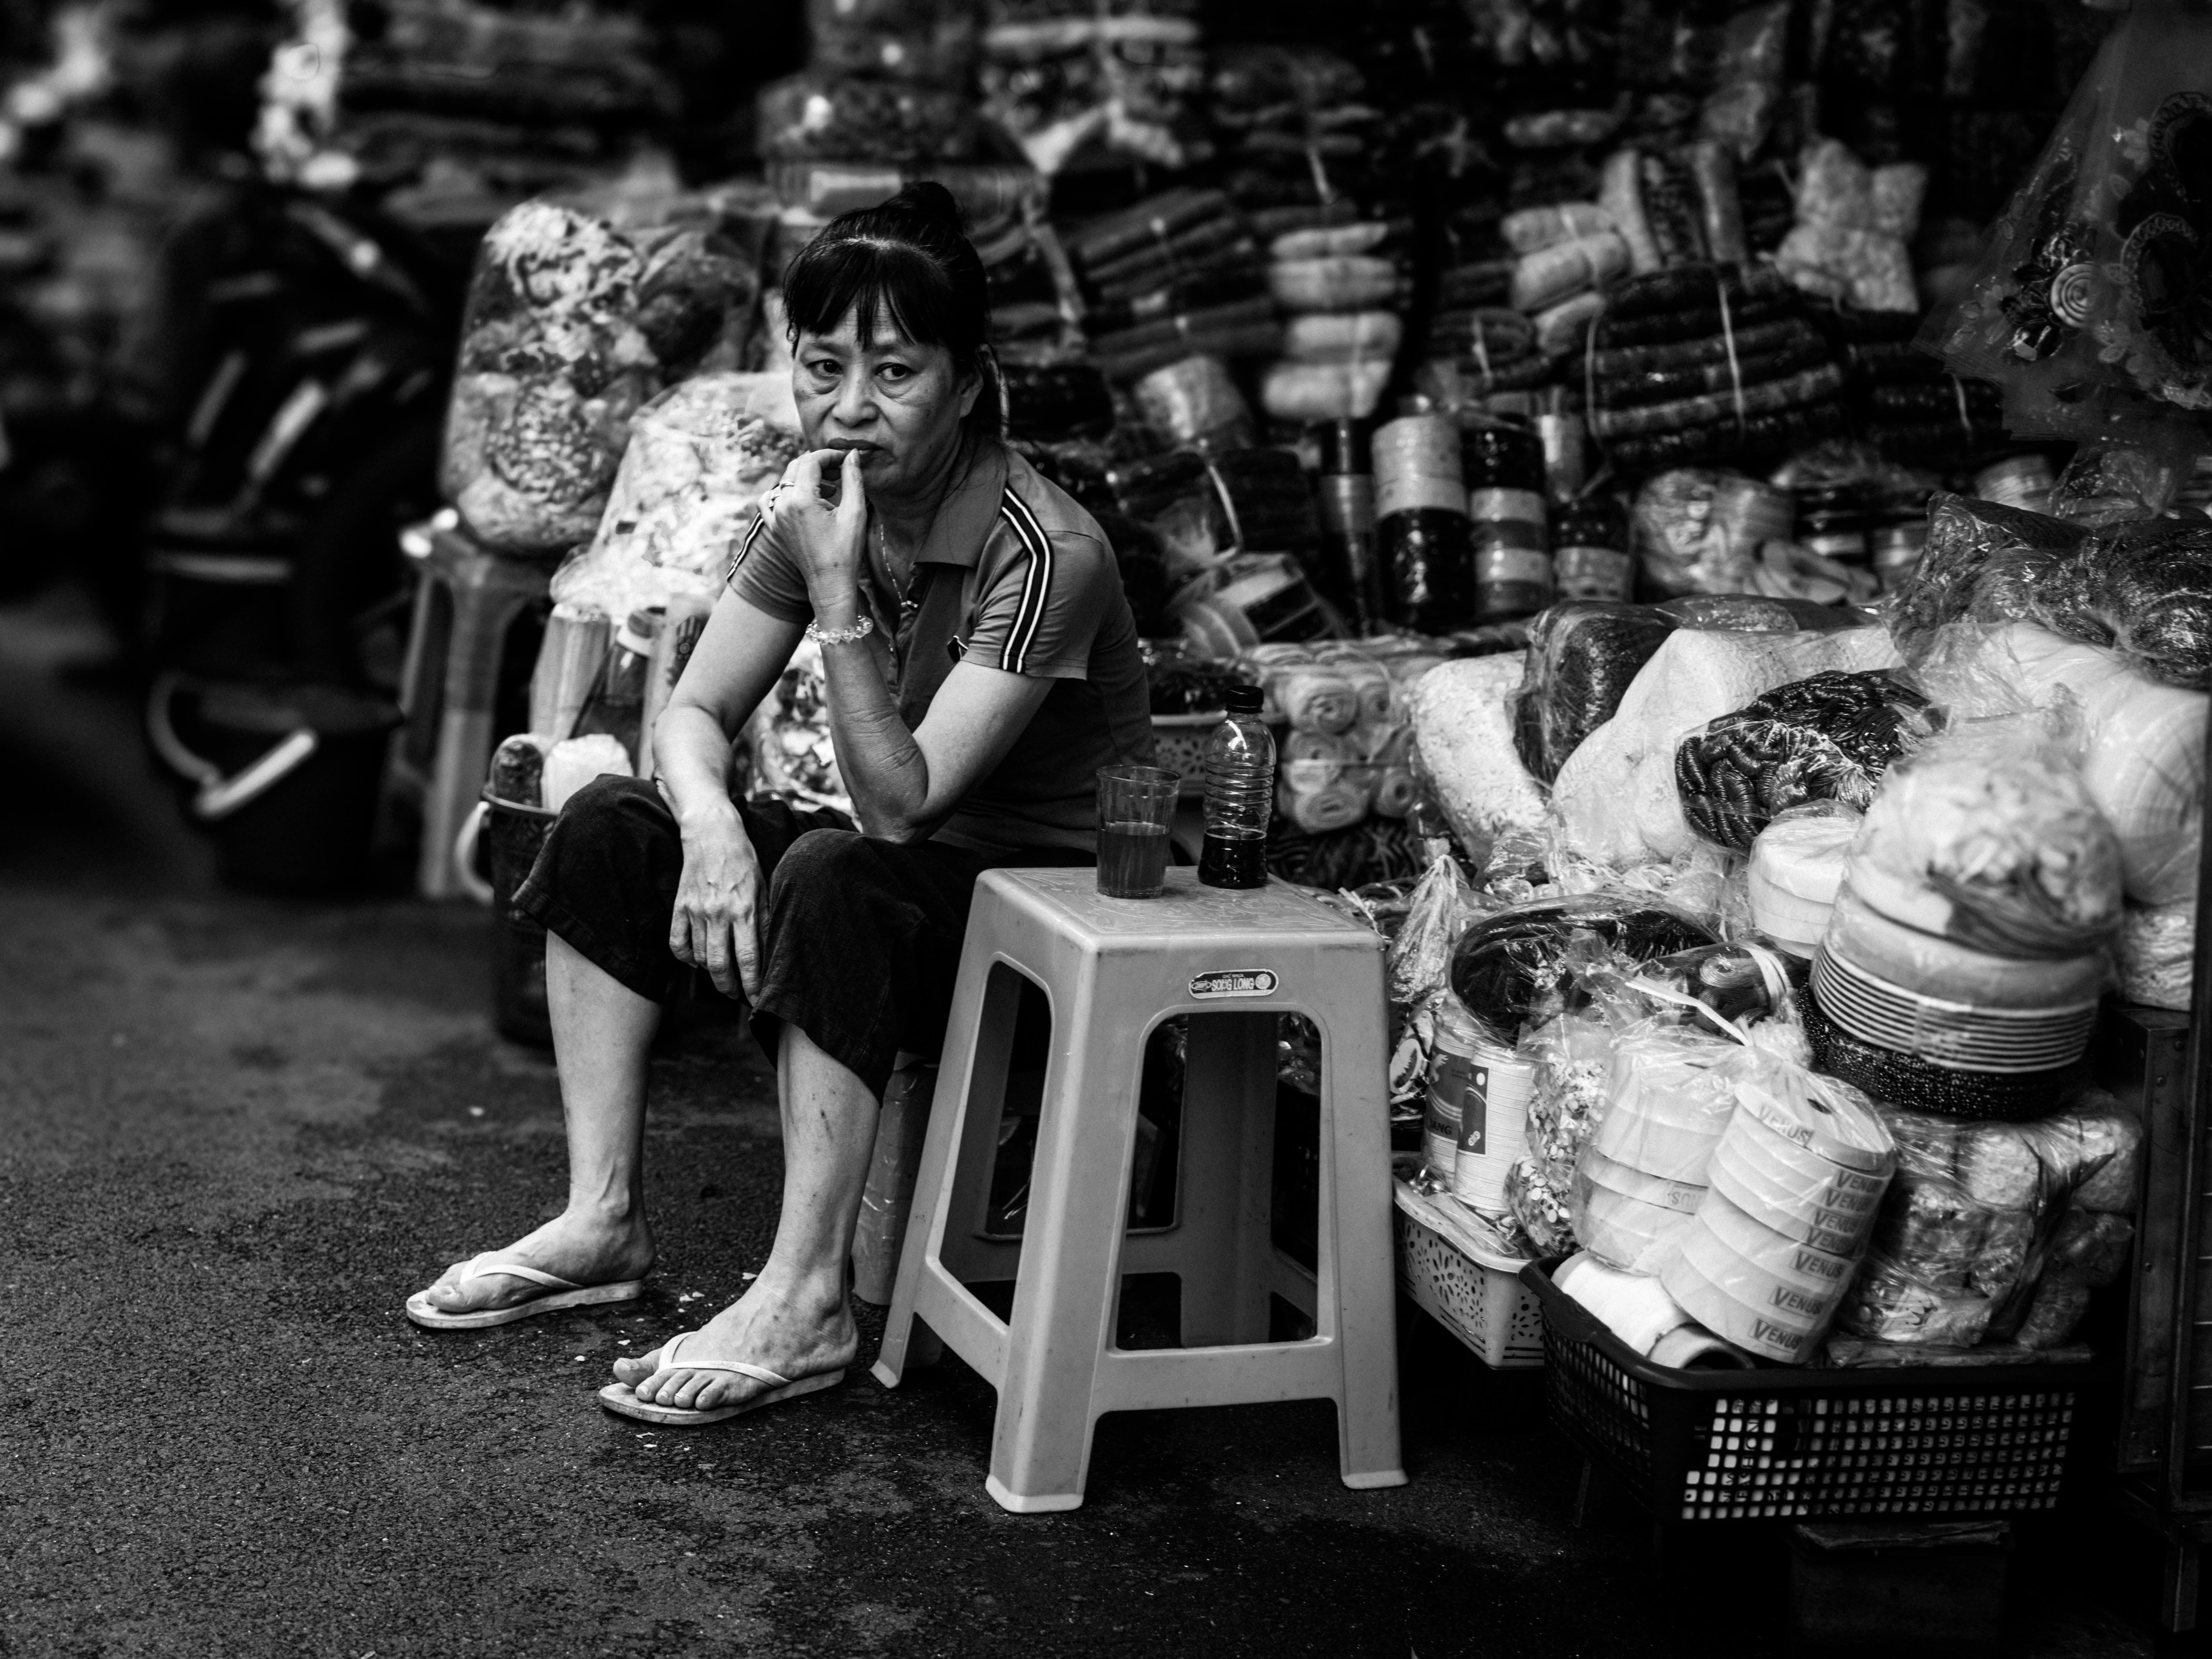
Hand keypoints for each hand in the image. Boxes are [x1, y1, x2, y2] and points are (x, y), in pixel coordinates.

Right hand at [668, 809, 763, 999]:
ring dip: (710, 972)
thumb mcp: (764, 890)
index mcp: (745, 909)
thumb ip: (764, 922)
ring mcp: (696, 911)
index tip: (756, 999)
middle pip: (720, 965)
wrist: (712, 834)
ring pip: (700, 957)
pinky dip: (686, 958)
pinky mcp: (679, 906)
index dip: (752, 985)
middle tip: (735, 995)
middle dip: (728, 987)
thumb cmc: (744, 862)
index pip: (748, 958)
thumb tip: (766, 956)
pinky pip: (677, 944)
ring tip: (721, 974)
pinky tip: (697, 959)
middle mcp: (719, 913)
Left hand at [768, 447, 867, 606]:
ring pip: (785, 481)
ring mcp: (775, 516)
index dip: (830, 455)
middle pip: (796, 467)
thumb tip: (852, 454)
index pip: (811, 461)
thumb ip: (853, 479)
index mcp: (801, 500)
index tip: (846, 458)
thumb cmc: (846, 551)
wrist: (829, 584)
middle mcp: (783, 505)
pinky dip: (783, 493)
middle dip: (819, 464)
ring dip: (806, 478)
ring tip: (830, 489)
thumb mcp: (855, 513)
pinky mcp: (773, 527)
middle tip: (840, 471)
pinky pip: (769, 500)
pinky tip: (800, 498)